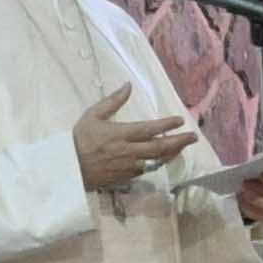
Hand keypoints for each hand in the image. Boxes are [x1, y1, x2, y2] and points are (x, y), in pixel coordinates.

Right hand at [72, 91, 189, 195]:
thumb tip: (128, 85)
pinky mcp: (126, 177)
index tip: (180, 120)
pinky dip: (158, 163)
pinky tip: (164, 157)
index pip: (149, 129)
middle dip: (179, 141)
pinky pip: (147, 169)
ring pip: (157, 160)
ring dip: (172, 153)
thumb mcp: (93, 115)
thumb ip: (113, 101)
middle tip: (193, 137)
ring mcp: (128, 166)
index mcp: (120, 134)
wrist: (69, 168)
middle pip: (160, 147)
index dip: (166, 125)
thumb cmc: (80, 139)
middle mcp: (128, 151)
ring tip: (183, 146)